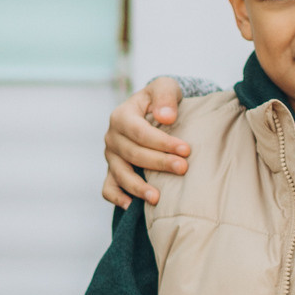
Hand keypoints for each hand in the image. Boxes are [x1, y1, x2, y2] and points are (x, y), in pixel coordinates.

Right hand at [103, 77, 190, 207]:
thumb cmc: (161, 100)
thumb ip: (165, 97)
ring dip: (138, 187)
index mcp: (121, 115)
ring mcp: (111, 156)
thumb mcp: (165, 88)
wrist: (154, 111)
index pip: (140, 132)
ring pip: (120, 174)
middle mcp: (112, 137)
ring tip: (157, 198)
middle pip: (133, 154)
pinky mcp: (112, 171)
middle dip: (159, 163)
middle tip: (183, 168)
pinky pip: (108, 188)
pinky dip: (117, 198)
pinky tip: (131, 206)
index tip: (186, 150)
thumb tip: (165, 117)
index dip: (162, 143)